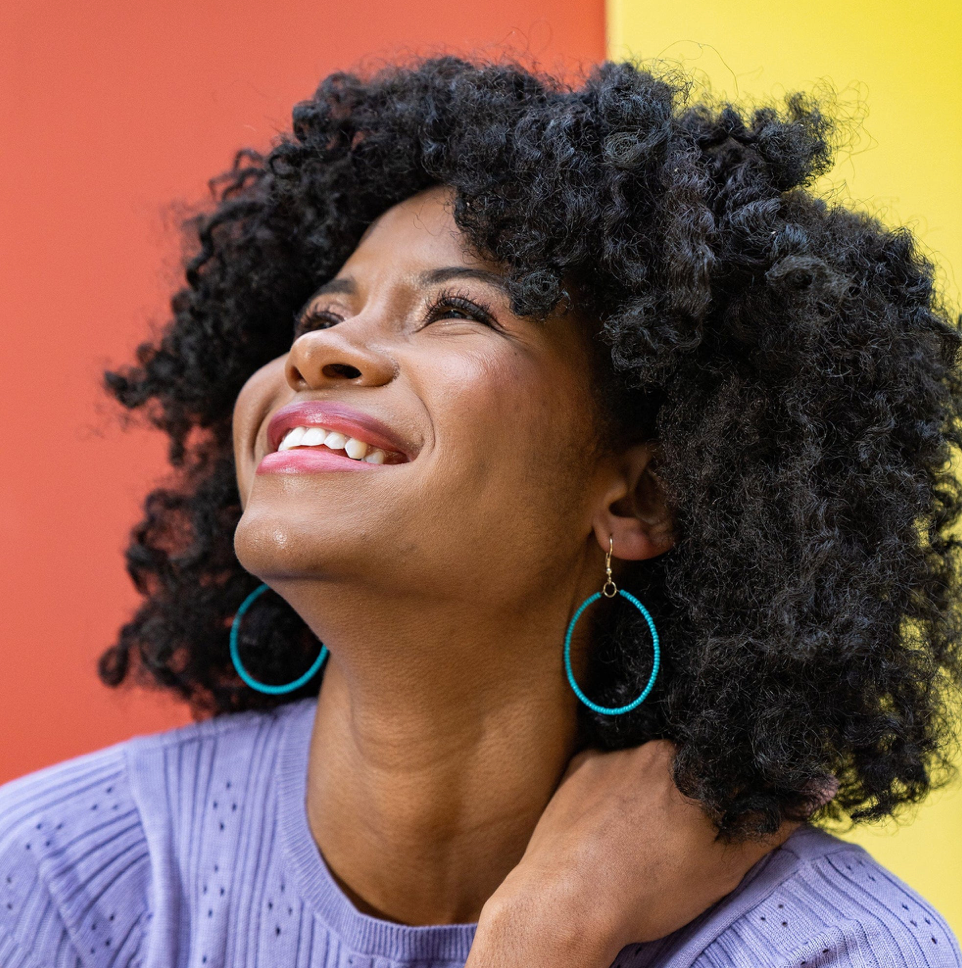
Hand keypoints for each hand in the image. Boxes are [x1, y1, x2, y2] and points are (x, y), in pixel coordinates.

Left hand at [464, 741, 797, 967]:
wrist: (569, 900)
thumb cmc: (649, 889)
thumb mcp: (723, 866)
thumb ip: (771, 823)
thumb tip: (819, 785)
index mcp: (693, 765)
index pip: (729, 765)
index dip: (731, 791)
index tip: (719, 816)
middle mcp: (653, 747)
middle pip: (686, 760)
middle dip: (690, 788)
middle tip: (678, 831)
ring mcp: (611, 753)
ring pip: (645, 761)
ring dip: (650, 787)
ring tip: (641, 831)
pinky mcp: (579, 764)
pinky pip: (607, 766)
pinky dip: (614, 788)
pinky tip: (610, 822)